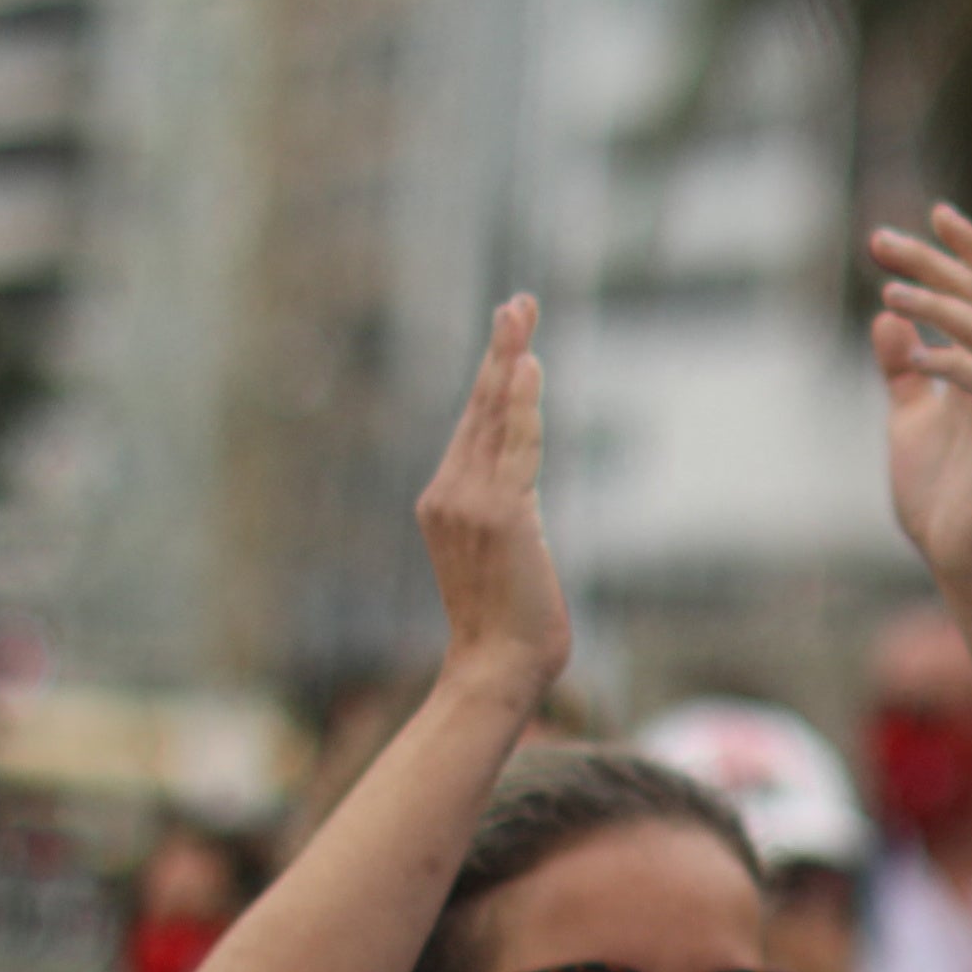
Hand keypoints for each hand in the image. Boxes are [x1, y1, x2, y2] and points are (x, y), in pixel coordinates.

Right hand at [418, 299, 573, 709]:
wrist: (497, 669)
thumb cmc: (509, 626)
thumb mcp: (504, 560)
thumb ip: (508, 521)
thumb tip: (521, 506)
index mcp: (443, 502)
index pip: (474, 426)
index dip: (493, 378)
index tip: (511, 337)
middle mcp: (446, 494)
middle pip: (477, 406)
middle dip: (500, 350)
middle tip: (518, 303)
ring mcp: (468, 502)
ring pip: (491, 415)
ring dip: (509, 358)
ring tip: (521, 312)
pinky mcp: (499, 514)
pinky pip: (513, 446)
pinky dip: (520, 404)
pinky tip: (527, 366)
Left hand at [869, 204, 971, 589]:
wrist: (961, 558)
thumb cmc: (939, 493)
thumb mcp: (907, 418)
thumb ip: (901, 371)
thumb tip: (886, 322)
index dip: (961, 249)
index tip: (932, 212)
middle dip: (933, 264)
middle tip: (880, 243)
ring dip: (937, 308)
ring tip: (889, 295)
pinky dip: (956, 365)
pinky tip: (919, 357)